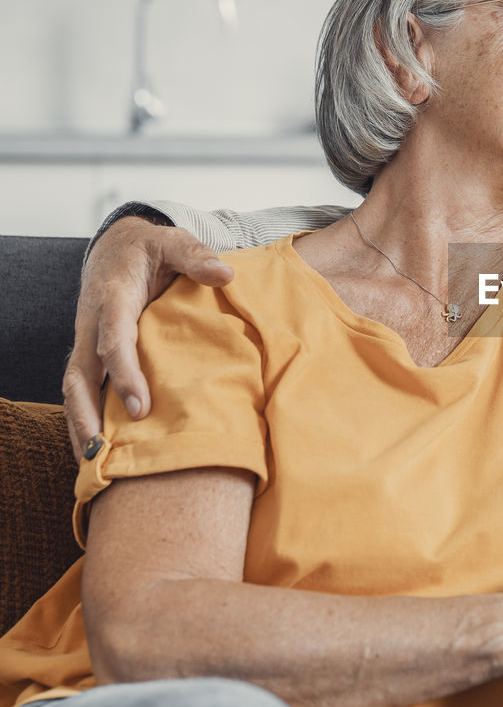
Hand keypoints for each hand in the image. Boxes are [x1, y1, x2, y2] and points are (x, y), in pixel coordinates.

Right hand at [62, 217, 234, 455]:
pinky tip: (97, 450)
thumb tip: (225, 274)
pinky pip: (83, 389)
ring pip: (75, 387)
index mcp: (113, 297)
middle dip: (87, 414)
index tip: (140, 407)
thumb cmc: (151, 248)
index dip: (124, 375)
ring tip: (93, 465)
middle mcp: (92, 323)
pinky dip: (85, 419)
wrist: (118, 245)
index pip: (114, 341)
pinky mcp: (91, 353)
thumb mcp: (174, 241)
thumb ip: (196, 256)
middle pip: (80, 374)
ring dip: (80, 425)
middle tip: (102, 452)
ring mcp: (87, 340)